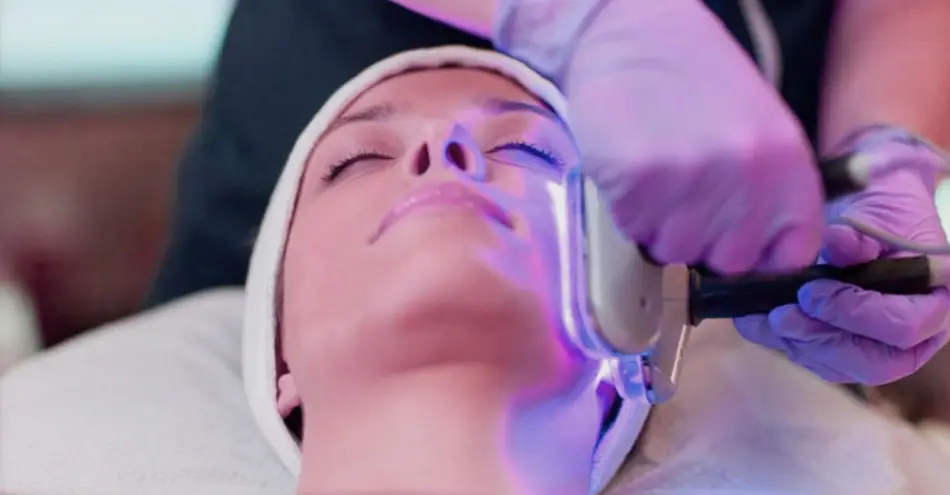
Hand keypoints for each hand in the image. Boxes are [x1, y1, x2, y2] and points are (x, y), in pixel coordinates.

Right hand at [561, 1, 823, 273]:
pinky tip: (631, 168)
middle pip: (727, 261)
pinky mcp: (639, 178)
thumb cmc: (696, 84)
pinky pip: (631, 228)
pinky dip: (625, 208)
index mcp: (789, 164)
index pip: (790, 255)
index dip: (757, 254)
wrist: (636, 35)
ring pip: (673, 250)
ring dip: (658, 224)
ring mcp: (693, 178)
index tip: (733, 241)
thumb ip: (768, 194)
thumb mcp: (759, 132)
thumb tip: (756, 257)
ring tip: (656, 175)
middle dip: (701, 238)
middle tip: (684, 193)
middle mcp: (748, 175)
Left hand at [734, 139, 949, 384]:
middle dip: (820, 340)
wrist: (866, 218)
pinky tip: (757, 324)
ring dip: (796, 345)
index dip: (856, 314)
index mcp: (937, 300)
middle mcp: (918, 335)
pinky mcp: (848, 351)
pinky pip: (818, 361)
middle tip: (780, 317)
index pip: (904, 327)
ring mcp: (882, 348)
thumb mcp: (877, 216)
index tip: (812, 292)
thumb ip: (861, 236)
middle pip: (873, 362)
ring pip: (840, 367)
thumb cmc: (881, 215)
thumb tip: (838, 243)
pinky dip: (784, 343)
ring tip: (762, 320)